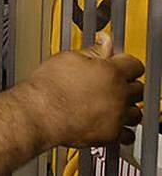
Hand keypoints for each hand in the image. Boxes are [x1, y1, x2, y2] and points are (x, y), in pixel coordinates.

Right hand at [24, 33, 142, 147]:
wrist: (38, 113)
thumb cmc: (48, 87)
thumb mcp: (68, 58)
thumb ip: (93, 50)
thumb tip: (105, 41)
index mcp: (111, 72)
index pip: (134, 64)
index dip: (124, 62)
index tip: (117, 63)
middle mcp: (118, 95)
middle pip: (138, 88)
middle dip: (127, 84)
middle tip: (111, 83)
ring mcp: (116, 116)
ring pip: (136, 111)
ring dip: (127, 106)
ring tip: (111, 103)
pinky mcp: (110, 135)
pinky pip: (128, 134)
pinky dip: (123, 129)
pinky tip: (112, 121)